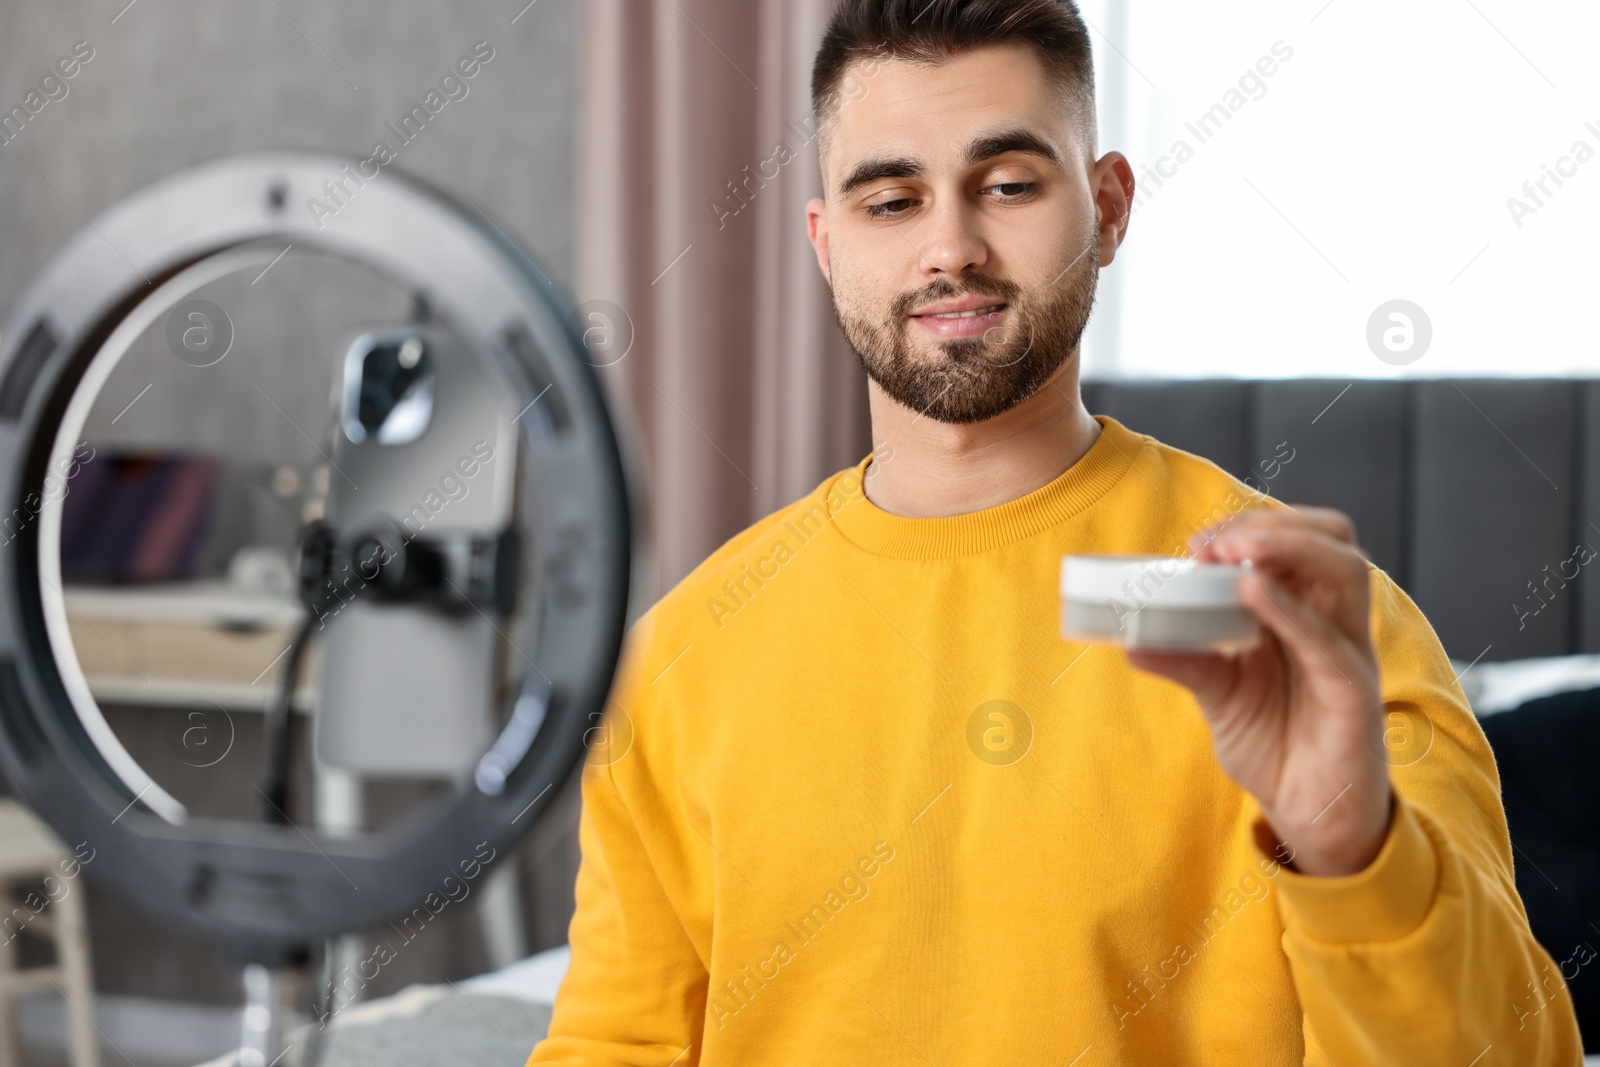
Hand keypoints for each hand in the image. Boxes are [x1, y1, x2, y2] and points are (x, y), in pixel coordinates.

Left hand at [1123, 506, 1392, 876]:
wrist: (1310, 814)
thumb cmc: (1276, 746)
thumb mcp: (1218, 694)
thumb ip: (1184, 660)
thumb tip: (1131, 640)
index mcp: (1304, 612)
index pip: (1295, 542)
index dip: (1249, 529)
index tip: (1196, 544)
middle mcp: (1333, 622)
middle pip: (1331, 539)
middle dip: (1273, 525)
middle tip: (1215, 541)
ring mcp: (1349, 652)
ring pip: (1346, 569)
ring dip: (1289, 546)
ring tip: (1236, 549)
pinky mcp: (1354, 692)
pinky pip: (1328, 640)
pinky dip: (1289, 609)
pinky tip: (1251, 592)